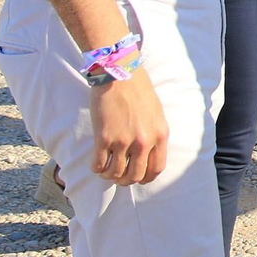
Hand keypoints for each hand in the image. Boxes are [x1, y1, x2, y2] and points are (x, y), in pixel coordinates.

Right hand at [90, 66, 168, 185]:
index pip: (156, 170)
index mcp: (160, 135)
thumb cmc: (138, 91)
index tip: (137, 177)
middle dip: (126, 181)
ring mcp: (123, 141)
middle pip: (135, 176)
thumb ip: (154, 135)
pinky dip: (96, 169)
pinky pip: (99, 165)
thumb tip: (147, 155)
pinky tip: (96, 164)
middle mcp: (144, 141)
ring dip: (109, 176)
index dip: (145, 178)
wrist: (120, 75)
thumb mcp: (156, 115)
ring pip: (115, 174)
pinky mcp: (103, 138)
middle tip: (118, 177)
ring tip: (106, 170)